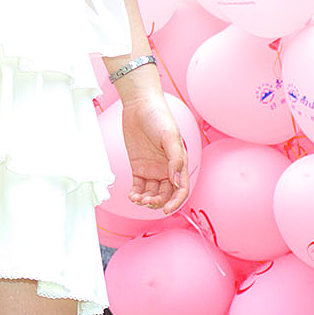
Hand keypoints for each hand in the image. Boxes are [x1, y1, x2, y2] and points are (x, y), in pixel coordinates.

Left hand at [121, 93, 189, 213]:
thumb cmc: (159, 116)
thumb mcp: (170, 136)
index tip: (166, 210)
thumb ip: (175, 159)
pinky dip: (136, 194)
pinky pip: (139, 186)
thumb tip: (176, 182)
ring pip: (152, 193)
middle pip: (165, 194)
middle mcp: (167, 168)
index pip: (181, 189)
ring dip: (146, 200)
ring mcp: (152, 169)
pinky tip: (132, 196)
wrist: (139, 105)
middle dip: (158, 202)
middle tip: (147, 201)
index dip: (176, 202)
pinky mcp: (138, 167)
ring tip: (137, 199)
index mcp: (179, 162)